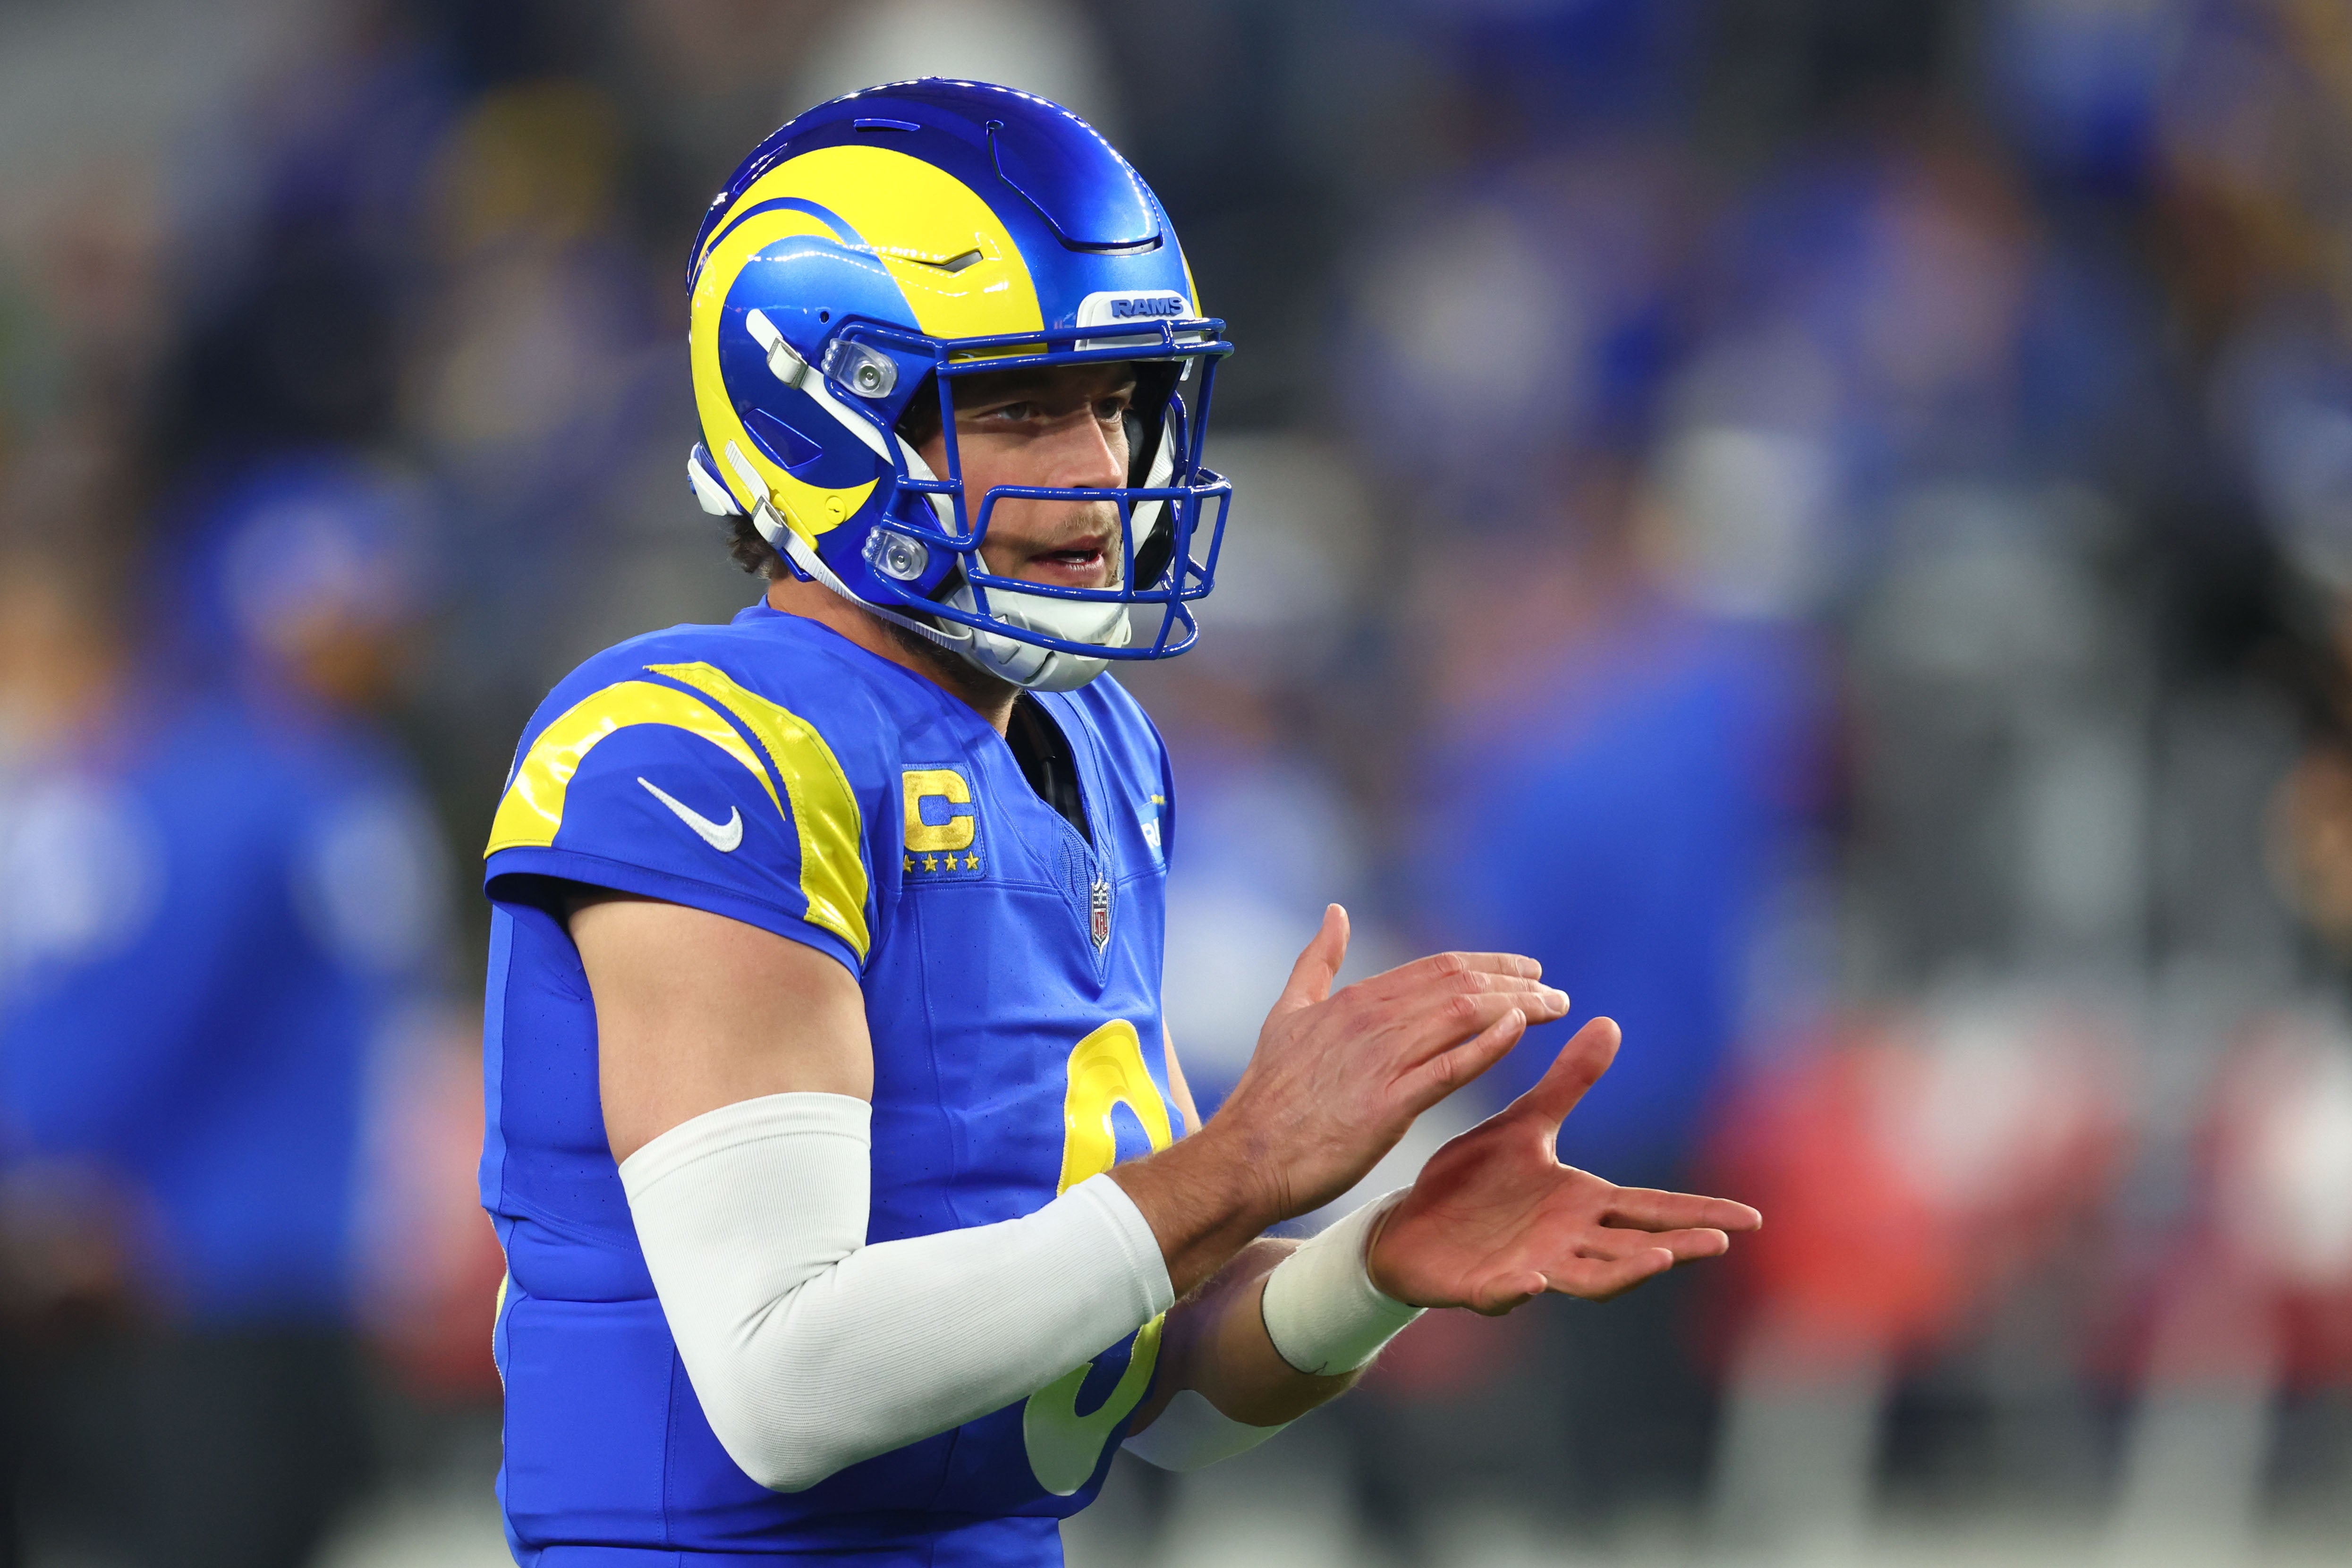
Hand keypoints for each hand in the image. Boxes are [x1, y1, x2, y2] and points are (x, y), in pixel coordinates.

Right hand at [1205, 905, 1570, 1223]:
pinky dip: (1486, 1045)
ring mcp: (1380, 1062)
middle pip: (1460, 986)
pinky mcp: (1387, 1106)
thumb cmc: (1268, 1094)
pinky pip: (1448, 1068)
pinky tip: (1517, 1031)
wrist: (1245, 1157)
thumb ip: (1316, 961)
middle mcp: (1372, 1021)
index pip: (1438, 969)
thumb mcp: (1289, 1013)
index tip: (1527, 971)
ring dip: (1516, 1008)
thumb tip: (1335, 912)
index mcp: (1355, 1000)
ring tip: (1554, 1009)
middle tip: (1555, 993)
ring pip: (1463, 1018)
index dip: (1489, 965)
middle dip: (1515, 984)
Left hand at [1367, 1017, 1761, 1313]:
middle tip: (1716, 1242)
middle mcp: (1565, 1241)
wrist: (1407, 1224)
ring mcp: (1529, 1267)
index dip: (1700, 1213)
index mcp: (1580, 1203)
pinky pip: (1504, 1294)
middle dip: (1675, 1246)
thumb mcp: (1524, 1124)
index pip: (1651, 1208)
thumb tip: (1609, 1023)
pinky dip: (1517, 1292)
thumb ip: (1568, 1083)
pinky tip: (1531, 1282)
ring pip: (1585, 1279)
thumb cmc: (1473, 1180)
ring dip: (1621, 1273)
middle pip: (1633, 1248)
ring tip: (1657, 1260)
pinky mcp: (1482, 1286)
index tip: (1751, 1218)